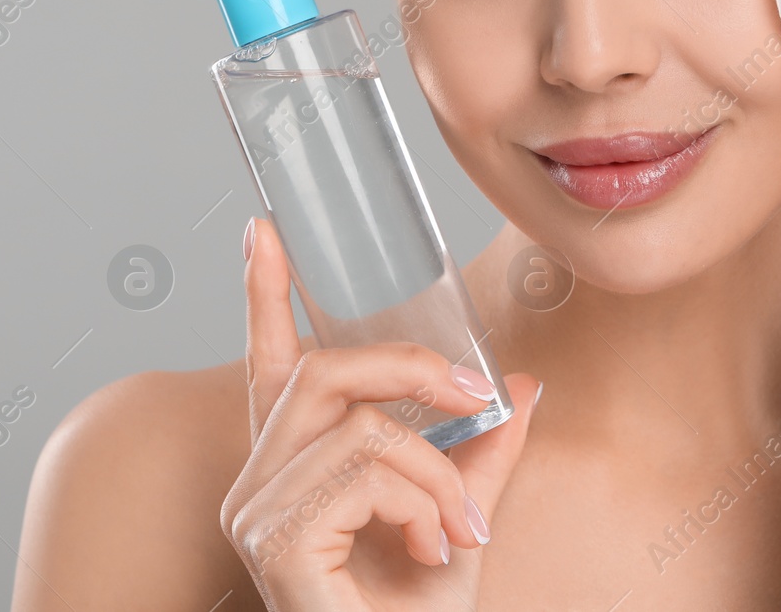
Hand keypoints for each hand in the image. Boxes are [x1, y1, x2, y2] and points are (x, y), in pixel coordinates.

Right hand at [220, 216, 541, 611]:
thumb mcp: (462, 528)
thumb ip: (482, 459)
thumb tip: (523, 388)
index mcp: (294, 473)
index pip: (271, 369)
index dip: (264, 298)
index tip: (264, 232)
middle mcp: (259, 486)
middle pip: (321, 372)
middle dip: (408, 369)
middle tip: (477, 393)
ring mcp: (257, 513)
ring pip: (354, 420)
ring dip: (434, 465)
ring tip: (459, 526)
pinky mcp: (274, 539)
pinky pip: (363, 466)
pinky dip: (423, 497)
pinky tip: (434, 548)